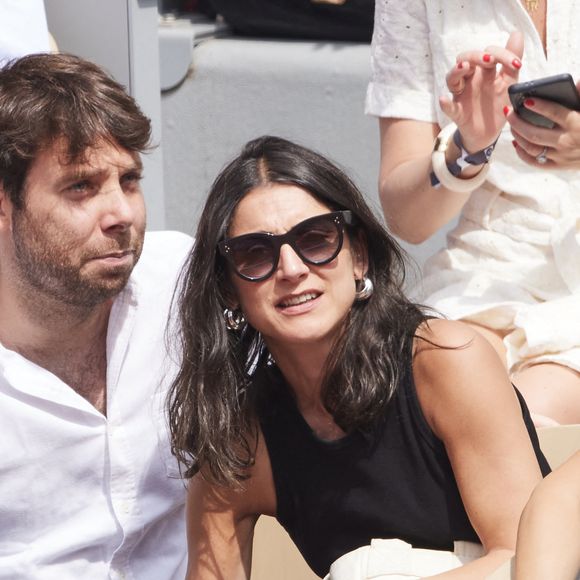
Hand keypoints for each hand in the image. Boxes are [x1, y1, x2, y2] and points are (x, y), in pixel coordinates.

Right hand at [439, 31, 523, 152]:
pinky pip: (448, 107)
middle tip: (490, 60)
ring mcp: (461, 95)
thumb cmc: (496, 105)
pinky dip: (445, 103)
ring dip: (456, 71)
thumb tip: (517, 33)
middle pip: (465, 59)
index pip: (487, 53)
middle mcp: (470, 80)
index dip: (502, 54)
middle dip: (477, 56)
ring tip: (464, 67)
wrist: (489, 134)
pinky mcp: (457, 112)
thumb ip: (511, 60)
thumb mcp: (509, 82)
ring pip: (452, 78)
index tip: (517, 64)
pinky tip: (444, 100)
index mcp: (484, 72)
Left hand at [507, 87, 579, 168]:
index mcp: (578, 124)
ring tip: (512, 125)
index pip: (555, 113)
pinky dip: (522, 153)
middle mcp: (568, 142)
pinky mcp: (559, 166)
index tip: (527, 100)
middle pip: (535, 133)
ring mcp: (561, 156)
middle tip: (508, 112)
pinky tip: (516, 143)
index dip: (540, 106)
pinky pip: (534, 162)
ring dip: (518, 136)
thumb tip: (576, 82)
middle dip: (518, 122)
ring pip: (532, 148)